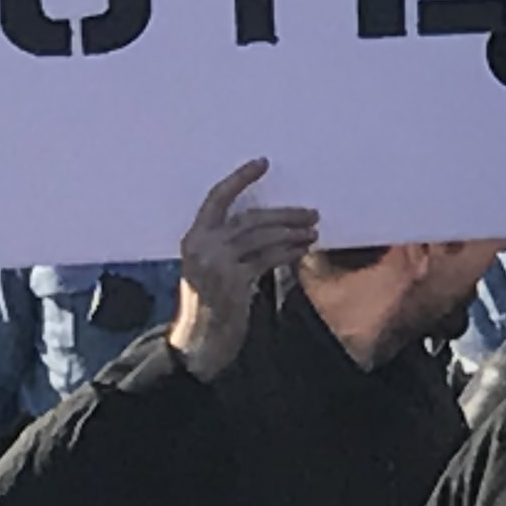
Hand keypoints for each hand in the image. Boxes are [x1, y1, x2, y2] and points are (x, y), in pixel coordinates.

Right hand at [167, 157, 320, 381]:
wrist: (199, 342)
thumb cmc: (210, 302)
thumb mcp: (209, 267)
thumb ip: (228, 244)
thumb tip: (270, 223)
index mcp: (193, 238)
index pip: (216, 198)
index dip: (239, 179)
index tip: (262, 163)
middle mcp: (202, 246)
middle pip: (250, 218)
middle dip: (284, 214)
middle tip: (311, 213)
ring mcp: (217, 264)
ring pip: (263, 236)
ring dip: (292, 233)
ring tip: (312, 232)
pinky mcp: (233, 281)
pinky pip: (268, 258)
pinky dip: (288, 252)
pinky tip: (302, 250)